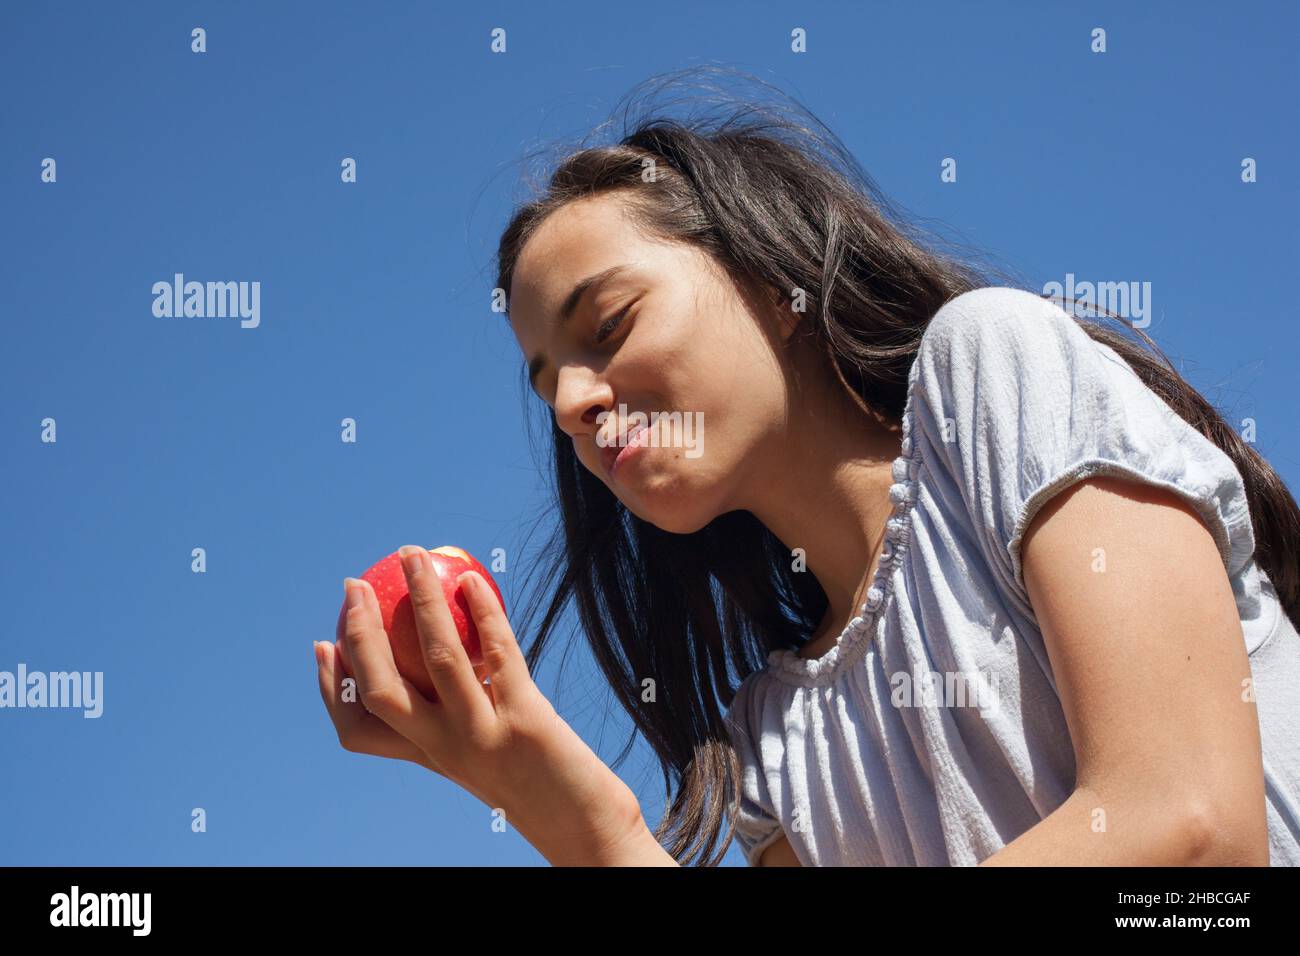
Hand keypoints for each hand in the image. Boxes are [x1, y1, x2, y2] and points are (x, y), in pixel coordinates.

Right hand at [314, 545, 646, 862]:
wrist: (585, 826)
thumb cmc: (536, 778)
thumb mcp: (484, 748)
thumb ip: (459, 712)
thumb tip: (444, 649)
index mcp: (427, 757)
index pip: (357, 728)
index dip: (331, 685)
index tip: (322, 642)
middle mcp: (444, 750)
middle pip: (381, 690)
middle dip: (360, 632)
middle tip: (354, 585)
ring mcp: (482, 736)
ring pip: (436, 659)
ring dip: (421, 600)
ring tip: (411, 556)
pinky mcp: (524, 721)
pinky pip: (499, 653)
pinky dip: (485, 612)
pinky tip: (475, 581)